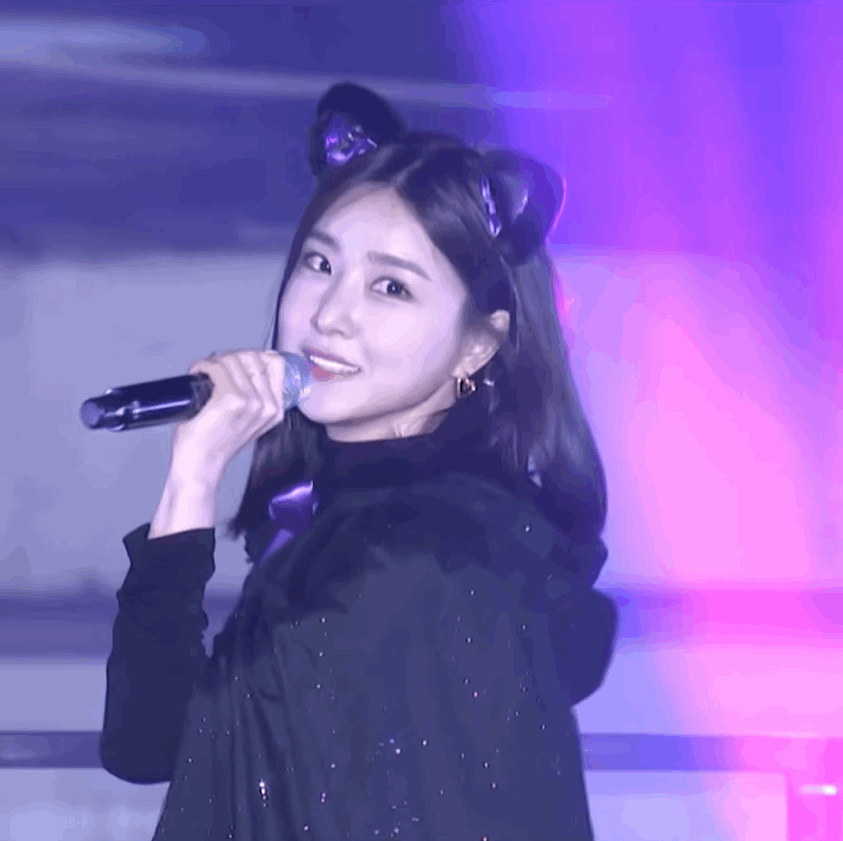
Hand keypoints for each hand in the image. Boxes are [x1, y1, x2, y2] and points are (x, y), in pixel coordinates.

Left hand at [168, 349, 287, 485]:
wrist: (201, 465)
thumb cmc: (217, 443)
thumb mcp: (247, 420)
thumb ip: (255, 399)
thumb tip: (243, 367)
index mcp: (276, 409)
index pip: (276, 363)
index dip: (254, 355)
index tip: (237, 362)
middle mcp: (267, 405)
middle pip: (253, 358)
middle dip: (230, 357)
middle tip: (214, 368)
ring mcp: (251, 402)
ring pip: (233, 360)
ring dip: (214, 361)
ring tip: (204, 372)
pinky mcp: (230, 400)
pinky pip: (217, 368)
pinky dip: (204, 365)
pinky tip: (197, 373)